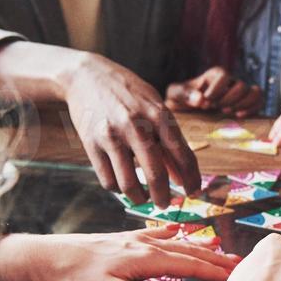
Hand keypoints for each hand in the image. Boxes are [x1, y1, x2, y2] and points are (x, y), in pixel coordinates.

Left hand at [0, 226, 238, 280]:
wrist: (43, 258)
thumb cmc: (75, 280)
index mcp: (145, 258)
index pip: (189, 264)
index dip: (215, 270)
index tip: (239, 274)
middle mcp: (143, 244)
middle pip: (187, 250)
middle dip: (214, 257)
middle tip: (238, 263)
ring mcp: (131, 240)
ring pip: (173, 242)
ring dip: (197, 246)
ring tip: (217, 247)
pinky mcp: (119, 240)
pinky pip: (155, 235)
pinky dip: (172, 234)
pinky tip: (175, 231)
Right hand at [61, 53, 201, 208]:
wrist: (86, 76)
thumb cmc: (127, 93)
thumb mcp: (153, 107)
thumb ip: (168, 141)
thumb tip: (181, 177)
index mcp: (159, 114)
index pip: (183, 154)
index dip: (192, 178)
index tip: (194, 193)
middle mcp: (136, 125)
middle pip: (156, 174)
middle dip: (164, 197)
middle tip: (165, 204)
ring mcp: (112, 135)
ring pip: (129, 183)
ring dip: (139, 198)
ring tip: (143, 198)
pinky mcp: (91, 143)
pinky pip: (108, 180)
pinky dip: (118, 188)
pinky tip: (123, 184)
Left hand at [165, 67, 261, 115]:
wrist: (185, 117)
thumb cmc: (179, 103)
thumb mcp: (174, 96)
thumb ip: (183, 93)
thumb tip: (201, 99)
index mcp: (213, 76)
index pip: (223, 74)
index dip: (217, 88)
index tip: (206, 103)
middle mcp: (229, 83)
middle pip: (241, 85)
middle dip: (229, 99)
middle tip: (217, 109)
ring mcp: (239, 95)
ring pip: (254, 91)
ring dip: (243, 103)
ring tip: (228, 112)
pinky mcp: (246, 106)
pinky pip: (259, 102)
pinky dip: (253, 108)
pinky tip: (239, 116)